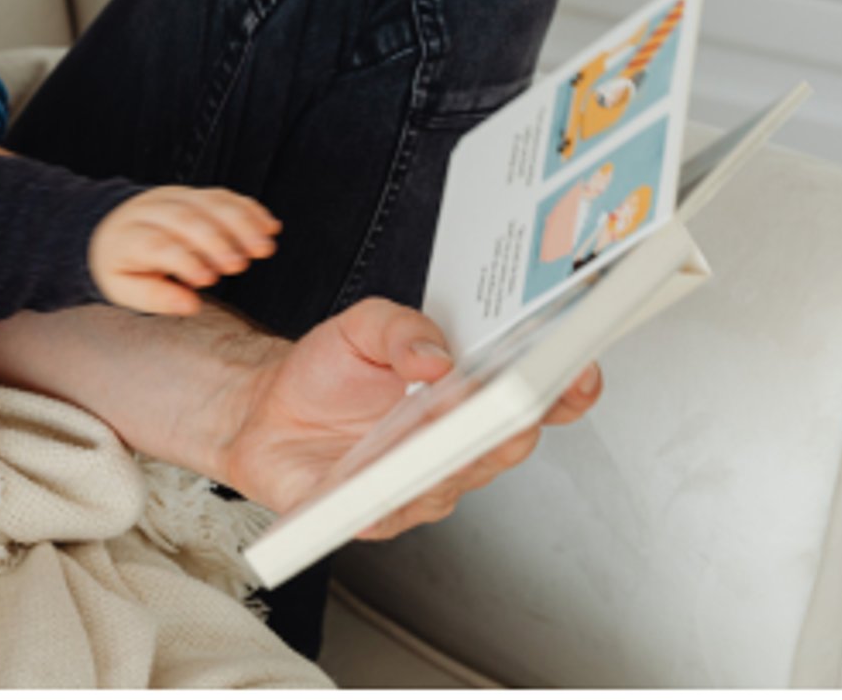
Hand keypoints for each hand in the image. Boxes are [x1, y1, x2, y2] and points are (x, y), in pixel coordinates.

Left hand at [89, 187, 279, 314]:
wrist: (113, 228)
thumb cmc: (123, 265)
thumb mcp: (125, 289)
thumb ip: (156, 297)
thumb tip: (191, 304)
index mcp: (128, 236)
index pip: (157, 244)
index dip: (184, 260)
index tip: (208, 280)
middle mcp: (150, 210)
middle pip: (186, 218)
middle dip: (216, 241)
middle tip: (240, 266)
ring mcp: (173, 196)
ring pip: (209, 202)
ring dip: (241, 223)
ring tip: (264, 248)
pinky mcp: (193, 192)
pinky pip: (223, 195)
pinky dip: (248, 209)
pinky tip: (269, 227)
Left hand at [211, 298, 601, 537]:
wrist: (265, 408)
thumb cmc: (327, 371)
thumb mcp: (362, 326)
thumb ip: (401, 327)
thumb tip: (435, 354)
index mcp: (468, 401)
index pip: (535, 401)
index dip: (564, 388)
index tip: (576, 367)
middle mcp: (453, 450)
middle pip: (504, 445)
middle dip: (511, 419)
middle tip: (508, 393)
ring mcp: (417, 487)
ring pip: (453, 479)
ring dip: (452, 454)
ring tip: (444, 422)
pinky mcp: (370, 516)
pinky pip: (387, 510)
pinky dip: (387, 493)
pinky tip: (381, 475)